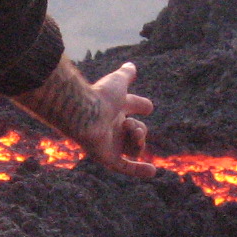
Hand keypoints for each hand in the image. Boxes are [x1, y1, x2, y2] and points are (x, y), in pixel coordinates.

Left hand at [85, 62, 155, 178]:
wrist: (84, 112)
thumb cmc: (100, 96)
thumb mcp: (117, 81)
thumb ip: (126, 74)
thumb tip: (131, 65)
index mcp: (115, 109)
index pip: (132, 108)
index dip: (141, 106)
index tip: (147, 108)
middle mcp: (112, 127)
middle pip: (137, 130)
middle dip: (140, 127)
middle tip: (129, 122)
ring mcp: (110, 143)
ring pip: (134, 146)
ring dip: (138, 139)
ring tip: (131, 131)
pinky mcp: (107, 157)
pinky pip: (125, 167)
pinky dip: (138, 170)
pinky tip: (152, 171)